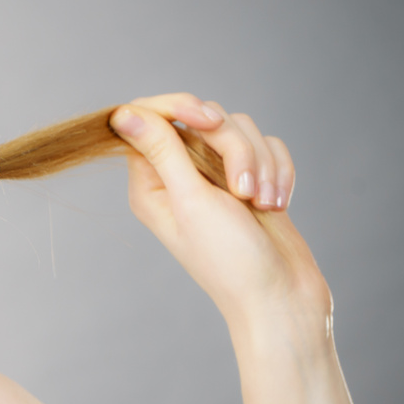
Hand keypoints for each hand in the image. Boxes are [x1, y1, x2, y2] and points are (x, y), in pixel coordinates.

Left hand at [108, 93, 330, 333]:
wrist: (282, 296)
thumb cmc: (230, 259)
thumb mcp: (191, 200)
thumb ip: (160, 151)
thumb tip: (120, 113)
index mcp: (150, 182)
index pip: (151, 116)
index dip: (180, 107)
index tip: (209, 122)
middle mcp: (179, 174)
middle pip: (202, 117)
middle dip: (233, 147)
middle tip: (243, 191)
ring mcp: (216, 176)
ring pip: (239, 128)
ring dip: (260, 163)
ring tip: (263, 203)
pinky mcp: (251, 177)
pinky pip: (267, 145)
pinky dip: (278, 170)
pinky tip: (278, 203)